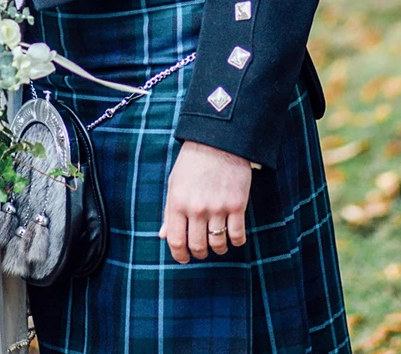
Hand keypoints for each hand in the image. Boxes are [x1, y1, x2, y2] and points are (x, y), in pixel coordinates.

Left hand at [159, 141, 251, 261]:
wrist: (218, 141)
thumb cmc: (192, 161)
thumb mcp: (174, 183)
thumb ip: (169, 211)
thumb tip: (163, 236)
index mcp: (177, 202)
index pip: (175, 240)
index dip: (179, 255)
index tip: (184, 258)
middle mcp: (196, 208)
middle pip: (197, 246)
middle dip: (199, 252)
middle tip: (201, 250)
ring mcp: (218, 208)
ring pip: (217, 244)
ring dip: (218, 249)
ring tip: (217, 243)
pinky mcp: (237, 205)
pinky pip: (237, 235)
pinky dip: (236, 241)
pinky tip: (233, 237)